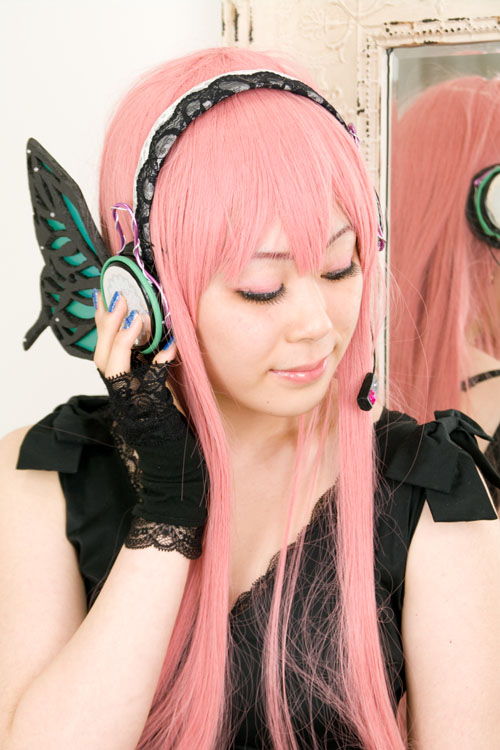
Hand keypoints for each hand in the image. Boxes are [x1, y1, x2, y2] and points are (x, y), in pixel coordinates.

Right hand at [92, 289, 207, 552]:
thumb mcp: (166, 407)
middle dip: (108, 325)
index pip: (107, 356)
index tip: (109, 299)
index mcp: (126, 397)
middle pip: (102, 356)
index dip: (106, 328)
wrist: (177, 487)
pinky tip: (170, 347)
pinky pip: (148, 385)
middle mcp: (124, 401)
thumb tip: (167, 350)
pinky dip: (157, 363)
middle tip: (118, 297)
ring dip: (124, 338)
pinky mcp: (152, 416)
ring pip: (114, 367)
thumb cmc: (175, 449)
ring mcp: (134, 409)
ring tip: (137, 314)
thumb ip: (160, 382)